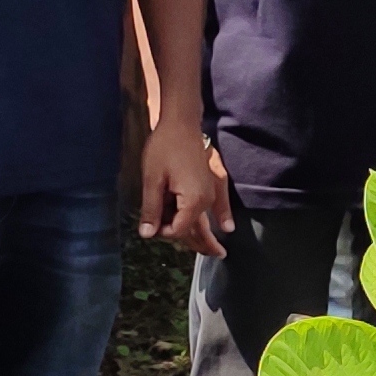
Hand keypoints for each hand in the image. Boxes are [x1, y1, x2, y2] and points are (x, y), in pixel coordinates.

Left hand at [136, 119, 229, 256]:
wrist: (181, 123)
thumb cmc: (165, 148)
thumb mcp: (152, 180)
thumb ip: (152, 209)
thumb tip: (148, 235)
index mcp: (193, 201)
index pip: (179, 230)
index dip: (164, 232)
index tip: (150, 226)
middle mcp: (206, 200)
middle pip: (196, 229)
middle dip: (187, 240)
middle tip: (193, 252)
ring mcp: (209, 192)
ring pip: (205, 220)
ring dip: (204, 235)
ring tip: (215, 252)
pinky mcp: (208, 185)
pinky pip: (213, 207)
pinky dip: (218, 217)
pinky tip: (227, 226)